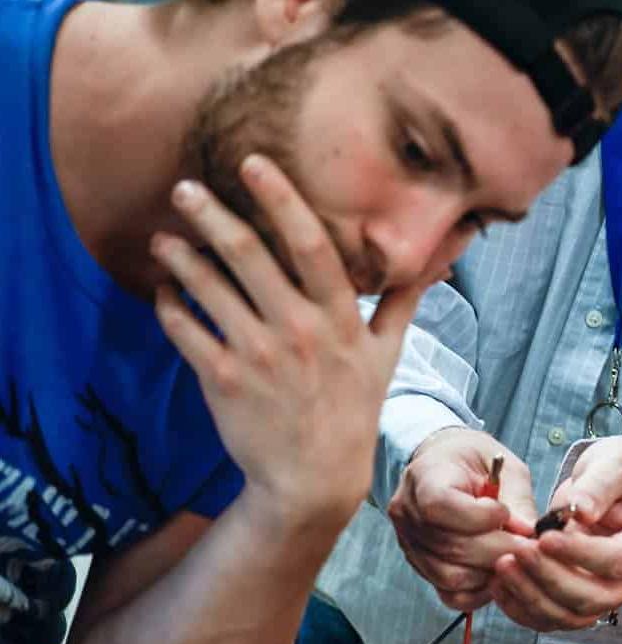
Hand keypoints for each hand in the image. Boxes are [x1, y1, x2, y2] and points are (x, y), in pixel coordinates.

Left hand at [151, 156, 429, 532]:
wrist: (311, 479)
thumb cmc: (353, 411)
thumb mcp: (388, 355)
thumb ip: (403, 301)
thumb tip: (437, 261)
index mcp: (340, 317)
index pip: (314, 245)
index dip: (282, 200)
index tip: (254, 164)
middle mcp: (299, 330)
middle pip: (249, 257)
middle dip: (212, 216)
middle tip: (184, 187)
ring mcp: (257, 355)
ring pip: (209, 290)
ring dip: (181, 258)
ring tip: (163, 237)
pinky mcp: (222, 380)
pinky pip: (186, 330)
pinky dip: (170, 305)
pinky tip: (164, 290)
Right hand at [388, 427, 538, 611]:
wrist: (447, 465)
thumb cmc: (478, 461)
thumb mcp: (504, 467)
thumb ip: (517, 498)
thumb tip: (528, 533)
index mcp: (425, 476)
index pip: (439, 505)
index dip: (478, 517)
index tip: (504, 512)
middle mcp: (408, 513)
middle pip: (450, 545)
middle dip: (498, 549)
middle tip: (528, 547)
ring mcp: (409, 543)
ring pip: (450, 574)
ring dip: (490, 571)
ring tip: (514, 558)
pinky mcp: (420, 566)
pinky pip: (448, 592)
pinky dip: (478, 590)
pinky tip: (497, 574)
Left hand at [490, 437, 621, 630]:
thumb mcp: (618, 463)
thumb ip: (599, 485)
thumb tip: (579, 510)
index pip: (615, 561)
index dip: (577, 554)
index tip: (544, 538)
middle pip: (592, 598)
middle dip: (549, 578)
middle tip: (518, 551)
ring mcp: (613, 594)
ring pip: (570, 615)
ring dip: (531, 596)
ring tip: (503, 564)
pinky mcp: (587, 600)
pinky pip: (553, 617)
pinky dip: (524, 607)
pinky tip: (501, 583)